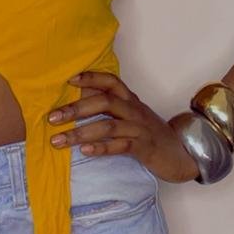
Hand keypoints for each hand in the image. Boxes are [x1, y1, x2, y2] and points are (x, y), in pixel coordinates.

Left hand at [47, 69, 197, 182]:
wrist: (181, 154)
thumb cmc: (149, 135)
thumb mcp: (131, 117)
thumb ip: (110, 109)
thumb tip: (76, 102)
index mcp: (130, 100)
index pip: (110, 82)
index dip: (90, 78)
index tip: (68, 80)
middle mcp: (134, 110)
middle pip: (104, 102)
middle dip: (75, 109)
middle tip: (52, 118)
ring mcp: (140, 129)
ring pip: (108, 126)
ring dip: (80, 132)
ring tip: (59, 141)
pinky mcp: (145, 148)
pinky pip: (121, 145)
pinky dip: (102, 147)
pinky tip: (85, 151)